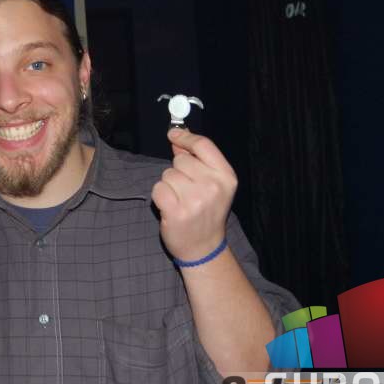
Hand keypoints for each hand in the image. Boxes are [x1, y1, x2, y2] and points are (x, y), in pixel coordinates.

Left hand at [151, 129, 237, 261]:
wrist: (204, 248)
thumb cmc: (207, 213)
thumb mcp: (213, 185)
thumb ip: (197, 160)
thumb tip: (178, 138)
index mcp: (226, 177)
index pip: (203, 145)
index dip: (185, 138)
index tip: (173, 134)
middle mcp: (213, 186)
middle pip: (181, 160)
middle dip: (178, 171)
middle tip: (187, 190)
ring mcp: (195, 200)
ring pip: (167, 174)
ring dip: (169, 185)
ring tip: (180, 200)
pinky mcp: (176, 211)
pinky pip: (158, 188)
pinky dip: (160, 196)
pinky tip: (170, 207)